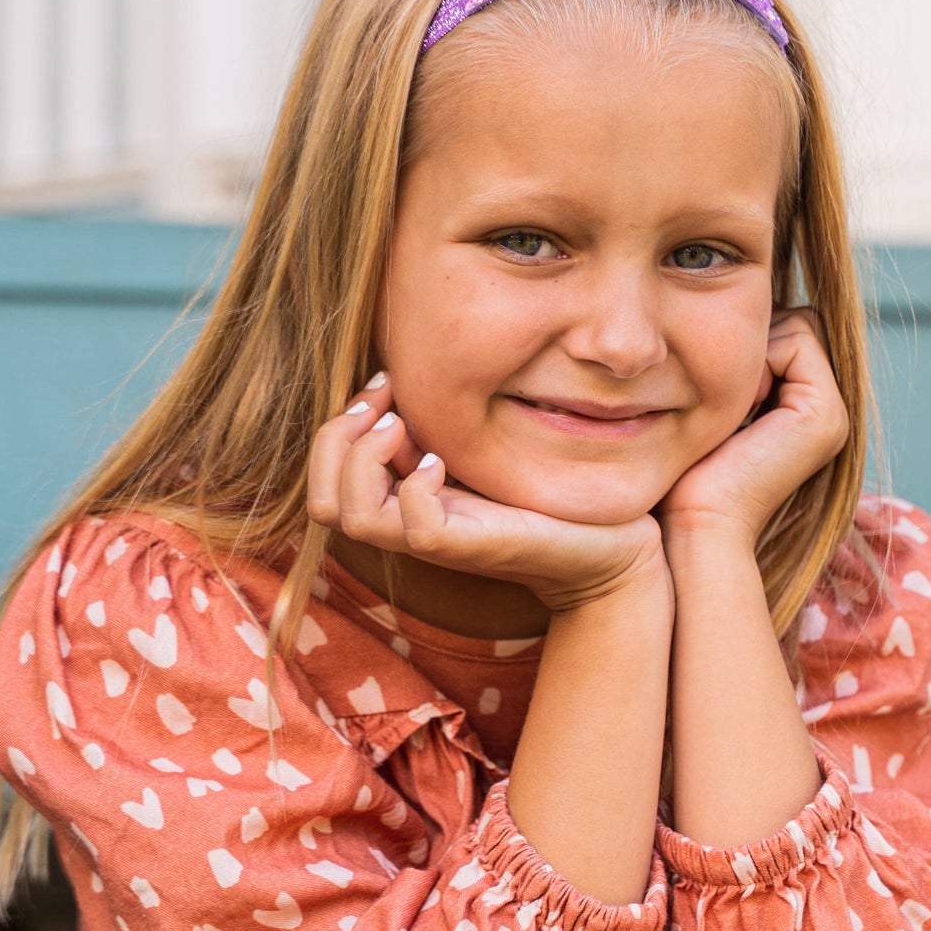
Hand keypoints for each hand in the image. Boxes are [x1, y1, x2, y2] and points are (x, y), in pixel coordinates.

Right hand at [307, 374, 667, 612]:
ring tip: (404, 426)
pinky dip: (419, 486)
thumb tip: (398, 383)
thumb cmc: (548, 494)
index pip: (325, 476)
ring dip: (364, 456)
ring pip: (349, 514)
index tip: (384, 383)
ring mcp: (435, 538)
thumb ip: (437, 427)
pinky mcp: (470, 547)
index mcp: (405, 499)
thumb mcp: (481, 448)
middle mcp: (408, 523)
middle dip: (337, 437)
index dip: (339, 424)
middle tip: (385, 400)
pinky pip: (416, 526)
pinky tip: (443, 461)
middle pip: (321, 500)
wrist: (609, 545)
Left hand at [659, 308, 849, 550]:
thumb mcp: (707, 410)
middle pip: (793, 322)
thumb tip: (718, 313)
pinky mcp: (825, 415)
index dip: (744, 344)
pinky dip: (759, 359)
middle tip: (718, 395)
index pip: (784, 330)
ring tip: (728, 405)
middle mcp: (827, 411)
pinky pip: (797, 338)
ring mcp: (833, 414)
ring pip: (796, 324)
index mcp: (805, 410)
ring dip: (750, 351)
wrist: (694, 526)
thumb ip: (730, 368)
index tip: (709, 392)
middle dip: (750, 343)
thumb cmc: (685, 476)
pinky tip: (738, 406)